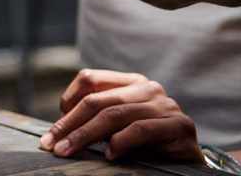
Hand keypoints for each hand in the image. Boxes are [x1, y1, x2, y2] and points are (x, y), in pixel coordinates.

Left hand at [40, 69, 203, 163]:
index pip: (90, 79)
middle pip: (98, 100)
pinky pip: (141, 129)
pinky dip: (121, 142)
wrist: (189, 161)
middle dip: (70, 125)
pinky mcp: (180, 125)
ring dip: (86, 135)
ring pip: (115, 115)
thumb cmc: (148, 144)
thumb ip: (97, 119)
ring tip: (70, 150)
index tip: (54, 126)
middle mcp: (148, 88)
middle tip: (52, 145)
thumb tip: (58, 130)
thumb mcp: (118, 126)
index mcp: (130, 82)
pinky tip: (110, 154)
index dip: (68, 99)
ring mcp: (165, 105)